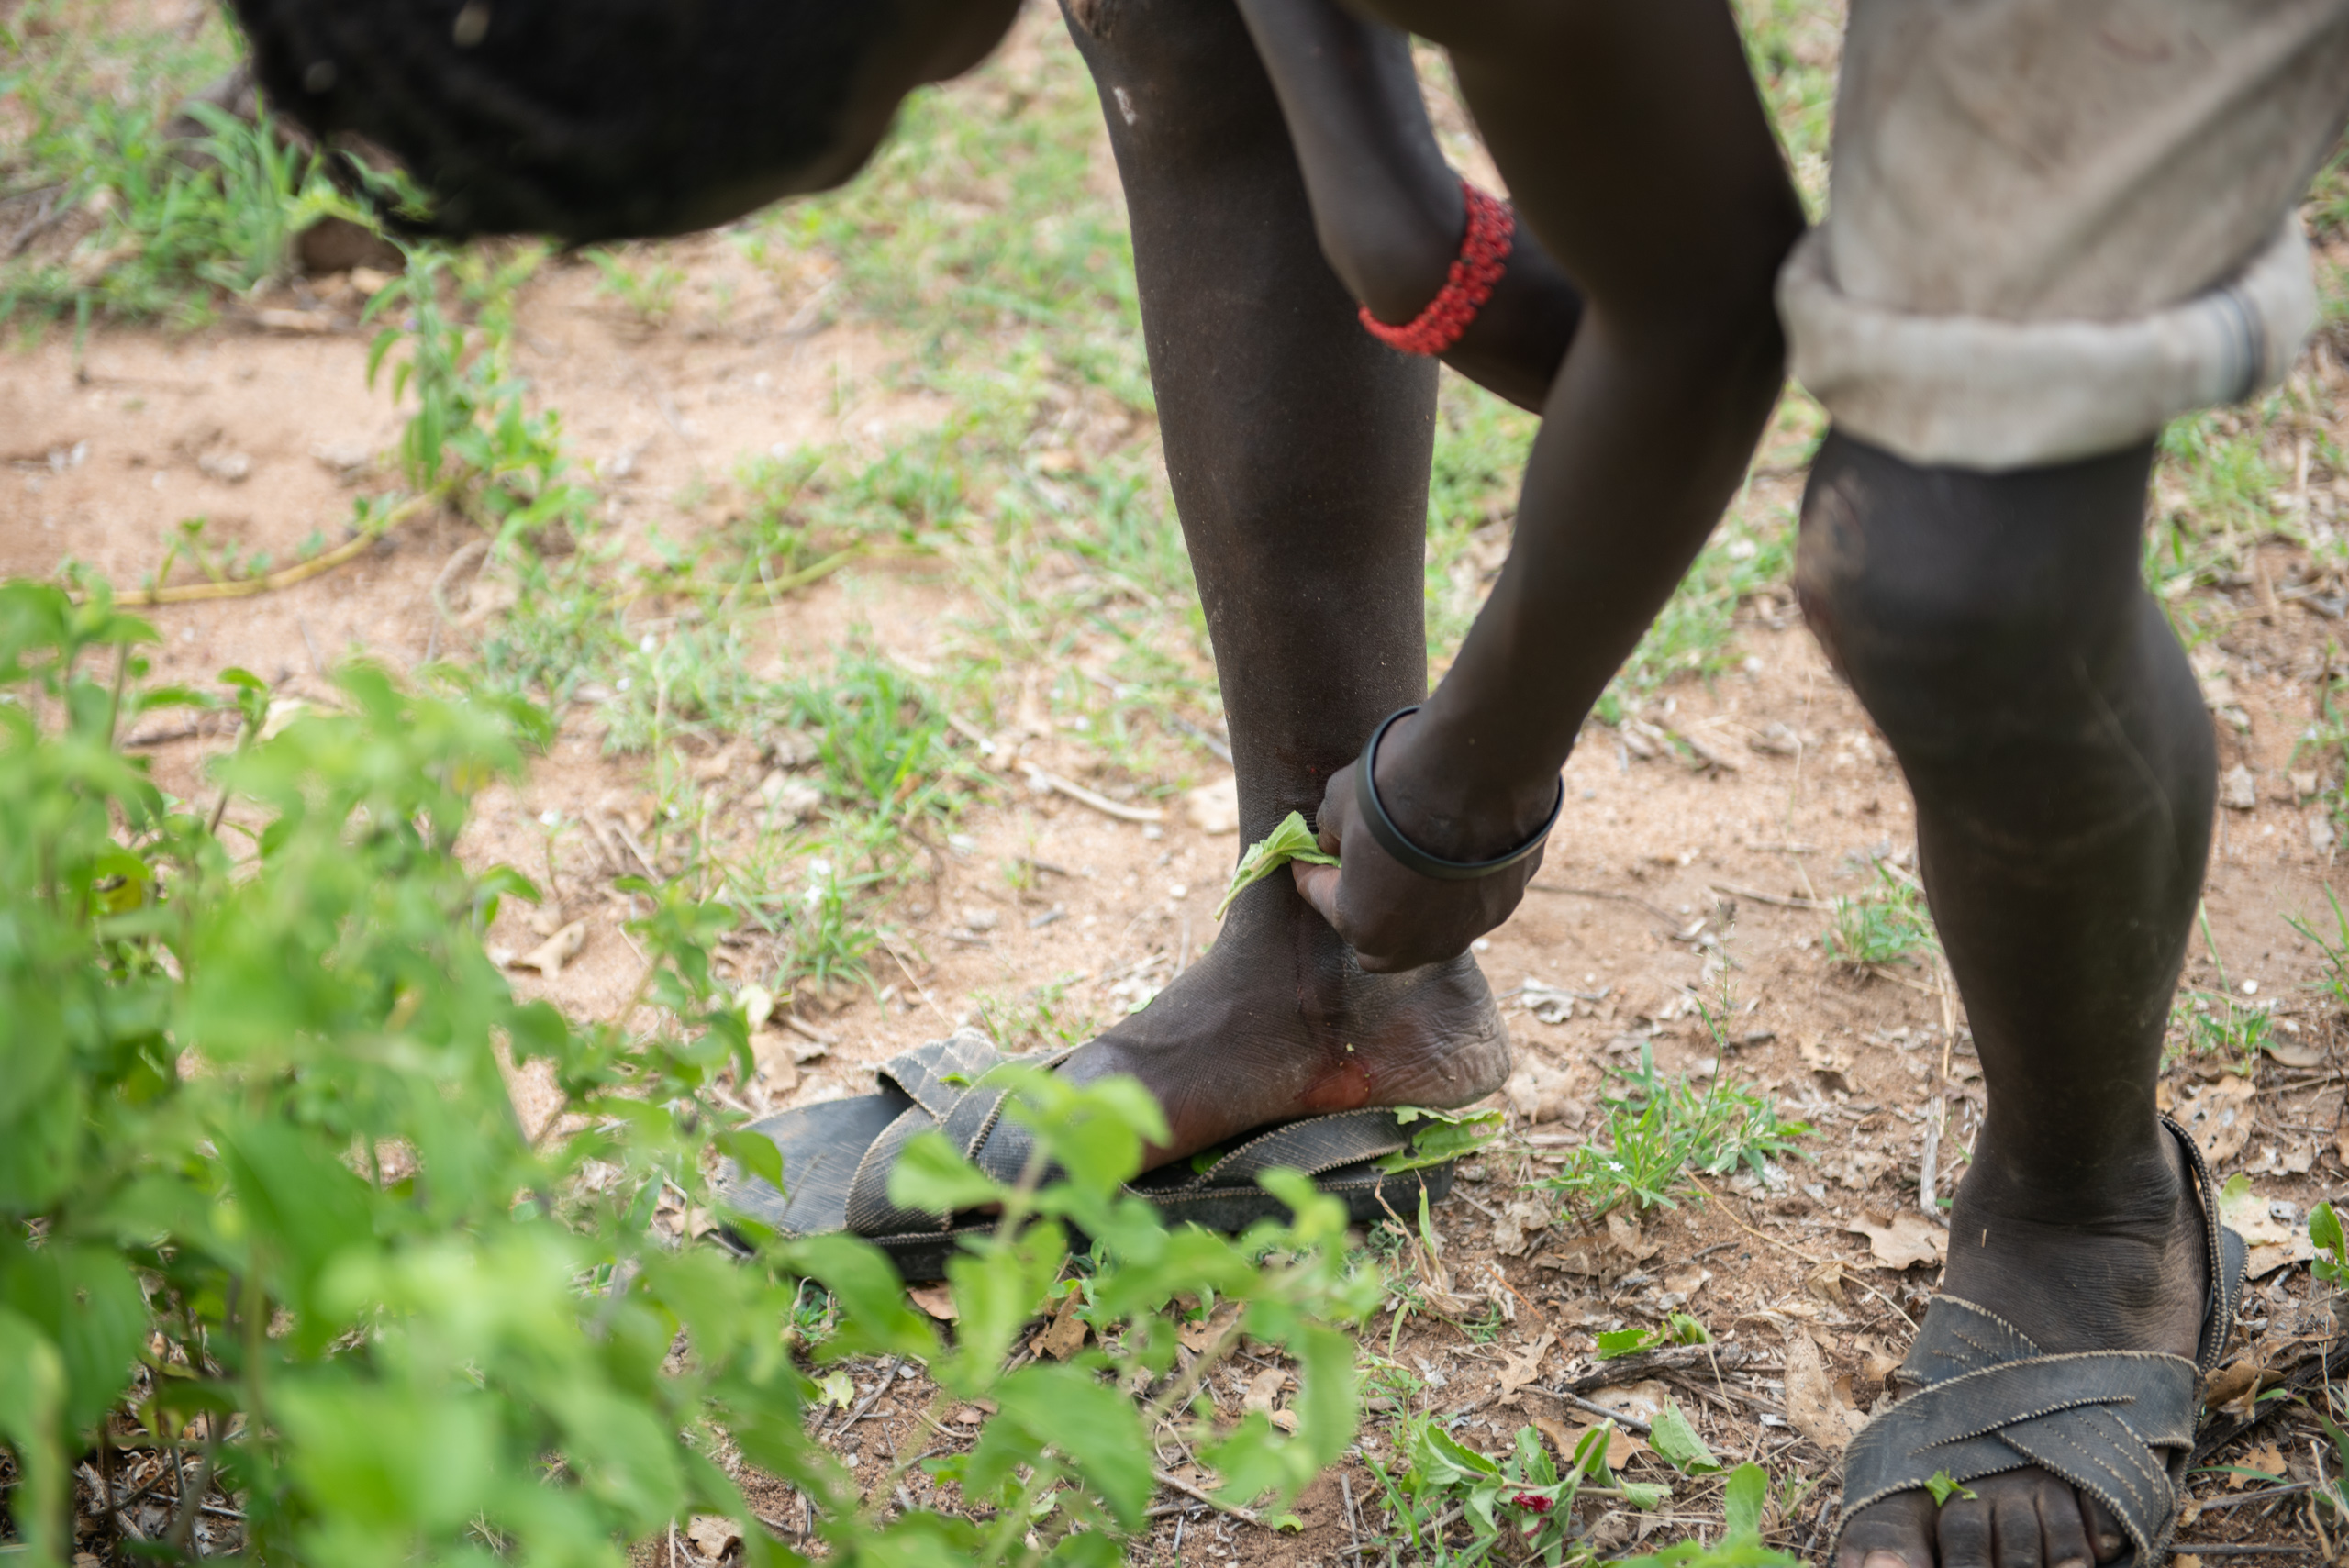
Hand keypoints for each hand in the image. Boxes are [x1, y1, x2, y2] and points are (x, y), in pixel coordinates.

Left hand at [1290, 737, 1548, 972]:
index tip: (1308, 858)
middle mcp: (1418, 944)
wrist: (1479, 769)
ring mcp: (1469, 929)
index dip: (1313, 873)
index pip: (1324, 901)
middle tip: (1362, 866)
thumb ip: (1333, 834)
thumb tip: (1337, 843)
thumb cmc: (1395, 790)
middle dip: (1366, 903)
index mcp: (1364, 927)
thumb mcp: (1338, 803)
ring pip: (1433, 923)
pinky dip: (1460, 882)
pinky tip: (1460, 849)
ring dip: (1417, 898)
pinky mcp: (1507, 904)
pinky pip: (1472, 898)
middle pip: (1380, 933)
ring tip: (1416, 857)